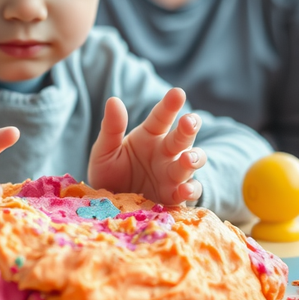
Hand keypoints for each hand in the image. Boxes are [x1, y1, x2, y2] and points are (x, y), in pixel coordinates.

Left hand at [87, 88, 204, 206]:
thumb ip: (111, 128)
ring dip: (194, 158)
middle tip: (189, 121)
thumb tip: (113, 100)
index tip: (177, 92)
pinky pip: (188, 191)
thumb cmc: (110, 172)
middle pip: (183, 136)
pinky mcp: (174, 196)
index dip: (170, 105)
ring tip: (188, 158)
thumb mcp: (104, 151)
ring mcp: (173, 174)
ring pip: (192, 162)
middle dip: (189, 127)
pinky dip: (190, 190)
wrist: (108, 207)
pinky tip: (185, 190)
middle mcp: (166, 152)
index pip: (162, 117)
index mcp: (149, 136)